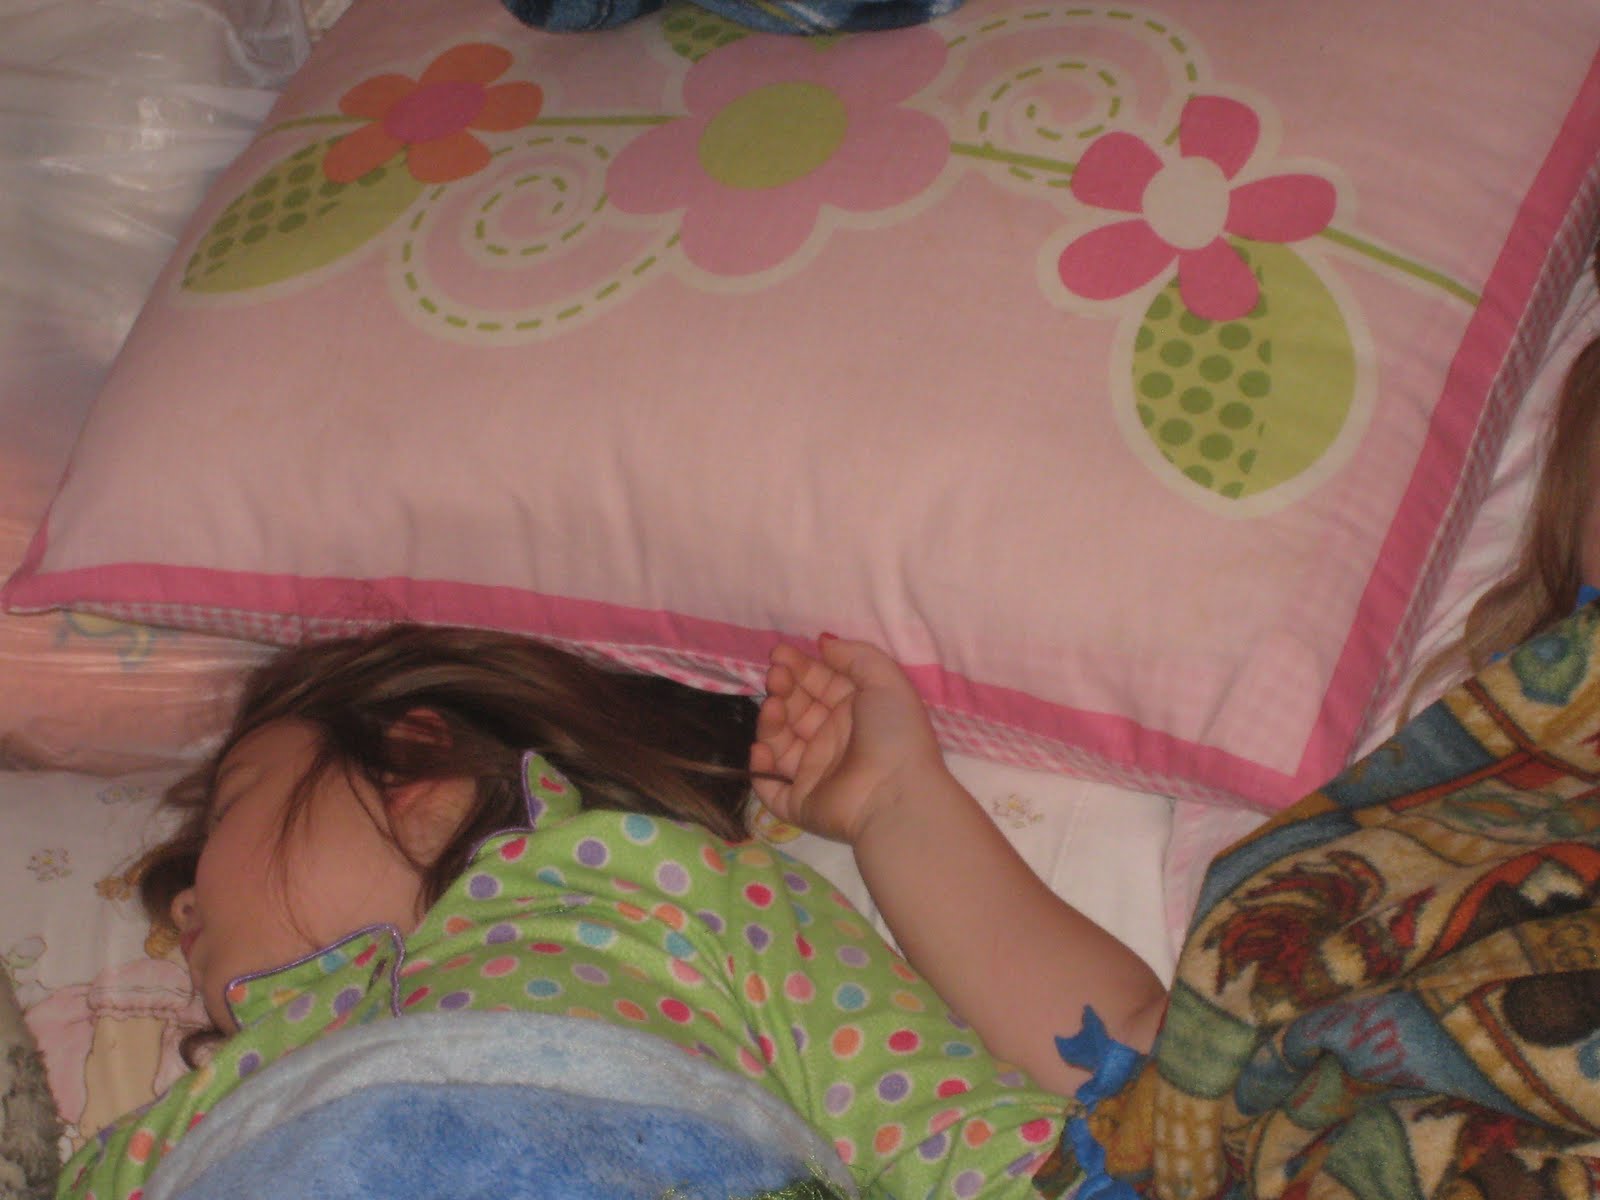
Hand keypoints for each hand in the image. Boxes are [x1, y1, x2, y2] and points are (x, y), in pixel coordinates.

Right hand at [749, 636, 942, 844]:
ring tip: (774, 708)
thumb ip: (855, 655)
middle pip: (796, 709)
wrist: (896, 795)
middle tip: (776, 677)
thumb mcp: (885, 680)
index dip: (799, 667)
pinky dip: (761, 768)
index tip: (779, 654)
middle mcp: (834, 740)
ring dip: (770, 722)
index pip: (819, 684)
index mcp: (855, 712)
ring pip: (780, 743)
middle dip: (783, 689)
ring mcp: (815, 773)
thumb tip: (823, 643)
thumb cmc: (894, 733)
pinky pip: (771, 786)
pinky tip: (763, 748)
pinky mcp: (800, 804)